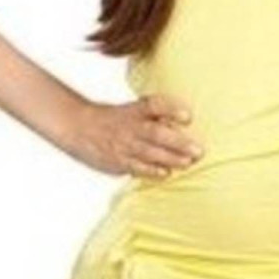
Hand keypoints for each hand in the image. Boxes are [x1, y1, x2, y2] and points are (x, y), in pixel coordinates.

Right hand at [68, 93, 204, 177]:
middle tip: (198, 150)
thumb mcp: (133, 110)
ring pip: (149, 152)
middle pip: (156, 133)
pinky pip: (136, 167)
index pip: (155, 105)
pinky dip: (151, 171)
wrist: (80, 127)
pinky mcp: (118, 160)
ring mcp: (124, 144)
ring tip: (188, 162)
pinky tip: (165, 173)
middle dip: (178, 142)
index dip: (172, 109)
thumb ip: (156, 116)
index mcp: (136, 110)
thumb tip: (183, 124)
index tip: (188, 116)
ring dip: (170, 158)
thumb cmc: (116, 119)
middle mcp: (131, 126)